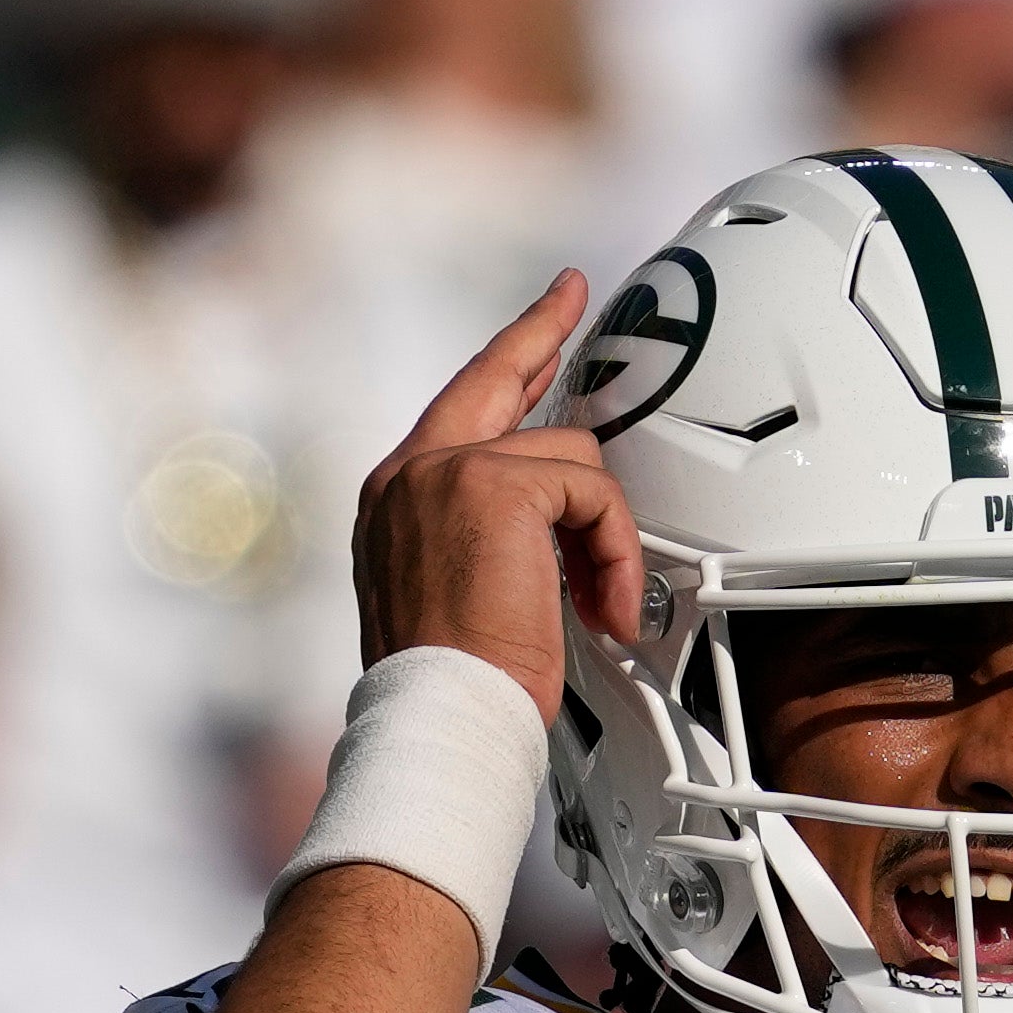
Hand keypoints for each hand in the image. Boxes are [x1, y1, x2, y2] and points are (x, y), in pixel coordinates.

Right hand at [349, 270, 645, 726]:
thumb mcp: (458, 594)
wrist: (440, 716)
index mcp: (397, 500)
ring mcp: (449, 471)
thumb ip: (488, 535)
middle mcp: (411, 474)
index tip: (538, 325)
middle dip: (541, 331)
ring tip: (598, 601)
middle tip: (569, 296)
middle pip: (496, 377)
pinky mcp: (495, 486)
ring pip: (569, 457)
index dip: (504, 362)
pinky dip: (615, 551)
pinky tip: (605, 605)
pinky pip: (593, 493)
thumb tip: (553, 520)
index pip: (459, 409)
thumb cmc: (450, 685)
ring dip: (602, 534)